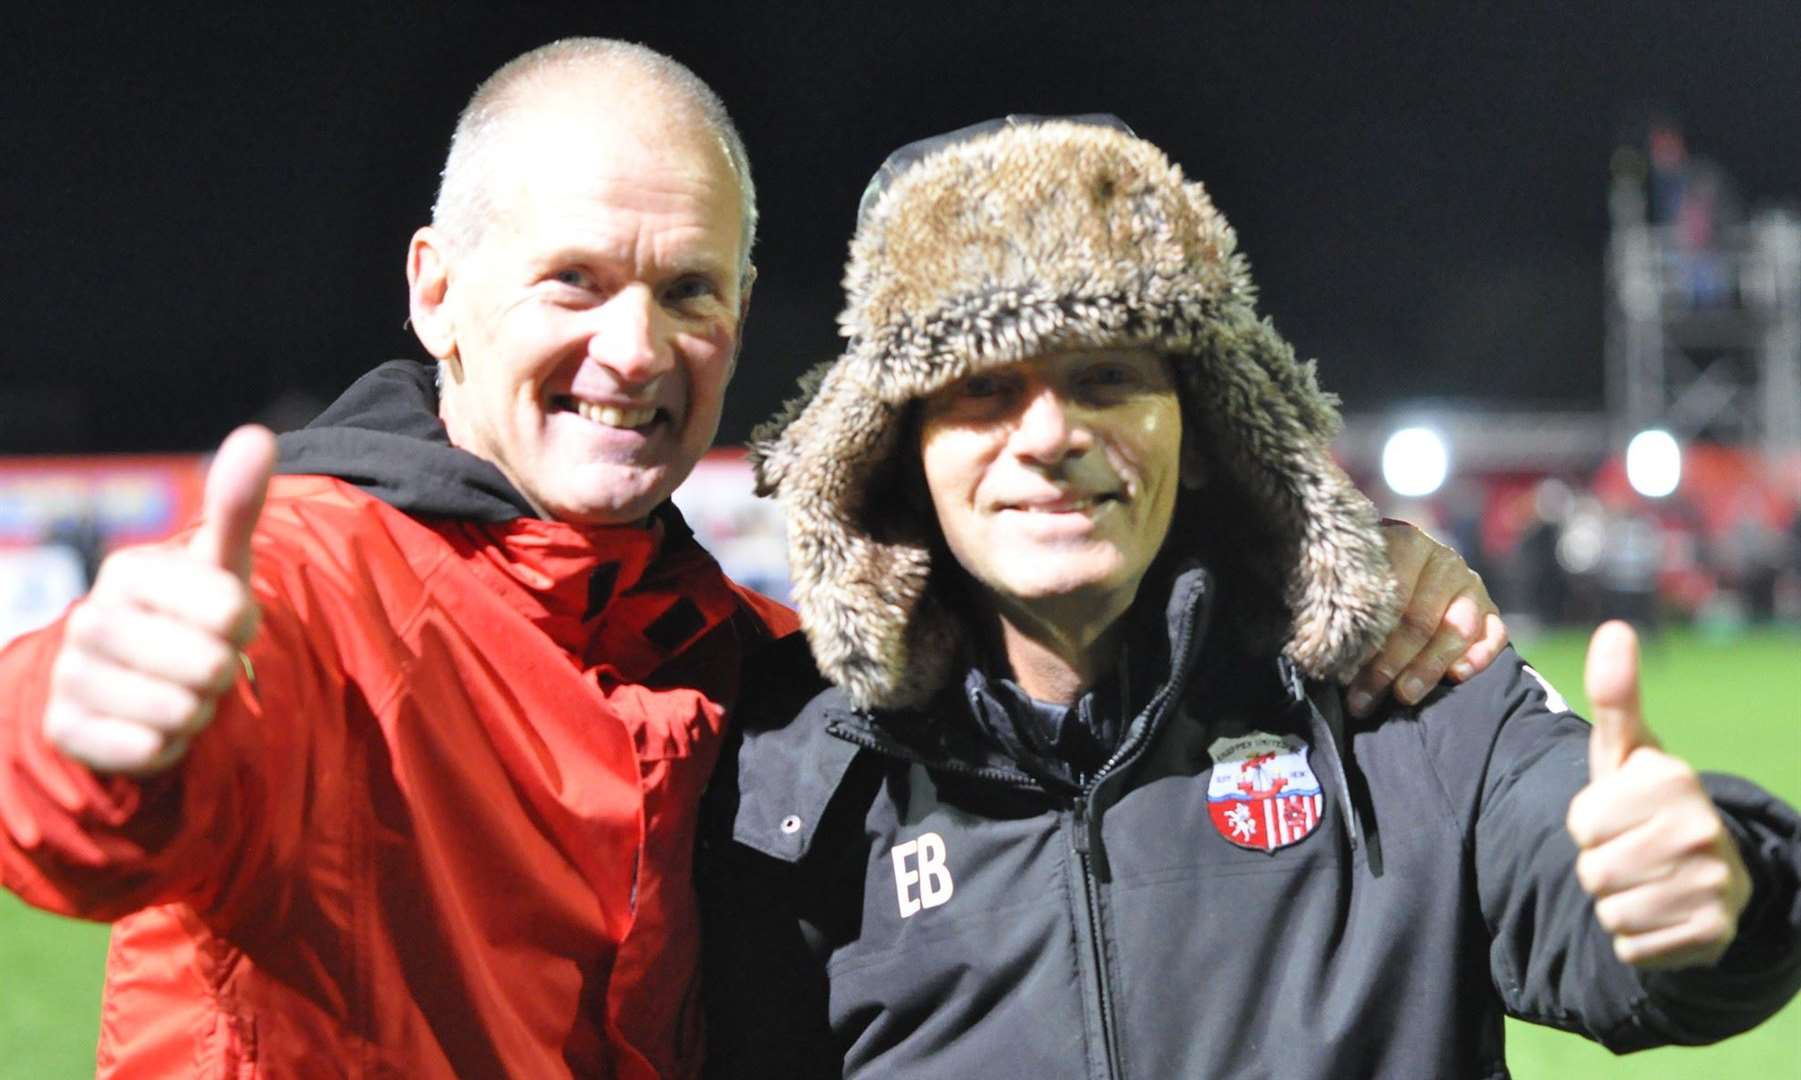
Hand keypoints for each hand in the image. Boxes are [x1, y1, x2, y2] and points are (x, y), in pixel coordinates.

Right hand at [42, 425, 276, 776]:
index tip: (227, 622)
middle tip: (202, 663)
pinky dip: (170, 746)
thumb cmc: (194, 613)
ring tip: (181, 691)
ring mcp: (70, 676)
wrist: (142, 681)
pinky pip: (151, 751)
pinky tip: (155, 724)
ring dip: (199, 710)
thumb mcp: (223, 562)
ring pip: (182, 712)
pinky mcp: (67, 731)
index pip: (231, 613)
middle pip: (209, 667)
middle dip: (222, 673)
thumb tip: (257, 434)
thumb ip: (238, 504)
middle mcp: (88, 620)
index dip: (245, 626)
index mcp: (128, 571)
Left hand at [1345, 522, 1507, 716]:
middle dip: (1389, 664)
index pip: (1390, 595)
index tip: (1343, 669)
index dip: (1366, 636)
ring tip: (1402, 696)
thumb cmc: (1367, 580)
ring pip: (1456, 630)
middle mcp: (1444, 561)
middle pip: (1420, 619)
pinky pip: (1494, 635)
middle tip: (1364, 697)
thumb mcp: (1353, 579)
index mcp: (1407, 543)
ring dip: (1427, 668)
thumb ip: (1345, 598)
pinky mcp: (1491, 611)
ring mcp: (1471, 586)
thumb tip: (1321, 643)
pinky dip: (1478, 657)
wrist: (1405, 567)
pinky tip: (1456, 677)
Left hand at [1566, 621, 1750, 969]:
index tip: (1619, 815)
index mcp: (1674, 781)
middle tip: (1632, 851)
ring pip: (1609, 909)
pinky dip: (1636, 937)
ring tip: (1646, 880)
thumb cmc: (1648, 802)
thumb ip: (1615, 695)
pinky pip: (1631, 945)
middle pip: (1592, 869)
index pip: (1581, 822)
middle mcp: (1701, 830)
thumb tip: (1614, 628)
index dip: (1588, 823)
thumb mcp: (1627, 750)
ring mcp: (1712, 885)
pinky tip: (1661, 913)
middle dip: (1599, 864)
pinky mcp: (1711, 934)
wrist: (1707, 871)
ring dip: (1615, 901)